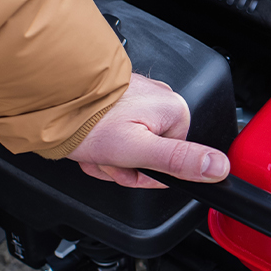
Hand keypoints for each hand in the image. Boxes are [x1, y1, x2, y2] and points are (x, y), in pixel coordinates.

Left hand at [68, 73, 230, 187]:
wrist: (52, 97)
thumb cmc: (89, 121)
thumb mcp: (138, 150)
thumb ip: (180, 161)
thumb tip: (218, 168)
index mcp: (173, 111)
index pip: (170, 161)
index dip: (143, 174)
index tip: (125, 167)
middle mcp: (160, 99)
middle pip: (150, 153)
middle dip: (122, 164)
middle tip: (105, 158)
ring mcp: (138, 96)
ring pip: (130, 144)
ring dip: (108, 155)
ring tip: (94, 148)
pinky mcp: (119, 97)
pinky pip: (116, 131)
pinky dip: (101, 140)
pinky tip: (90, 138)